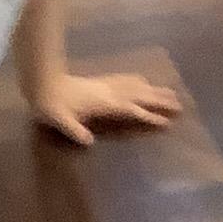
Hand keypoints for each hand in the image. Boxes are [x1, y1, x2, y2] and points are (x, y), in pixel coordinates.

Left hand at [34, 70, 183, 143]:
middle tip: (181, 106)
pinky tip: (144, 81)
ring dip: (154, 90)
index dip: (148, 116)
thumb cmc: (50, 105)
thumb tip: (87, 142)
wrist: (41, 83)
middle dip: (160, 101)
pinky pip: (126, 79)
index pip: (131, 110)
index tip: (167, 122)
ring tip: (172, 93)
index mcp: (104, 103)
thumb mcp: (59, 120)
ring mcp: (106, 85)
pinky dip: (139, 81)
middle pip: (140, 95)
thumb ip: (73, 130)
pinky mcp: (101, 81)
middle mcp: (110, 92)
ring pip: (136, 86)